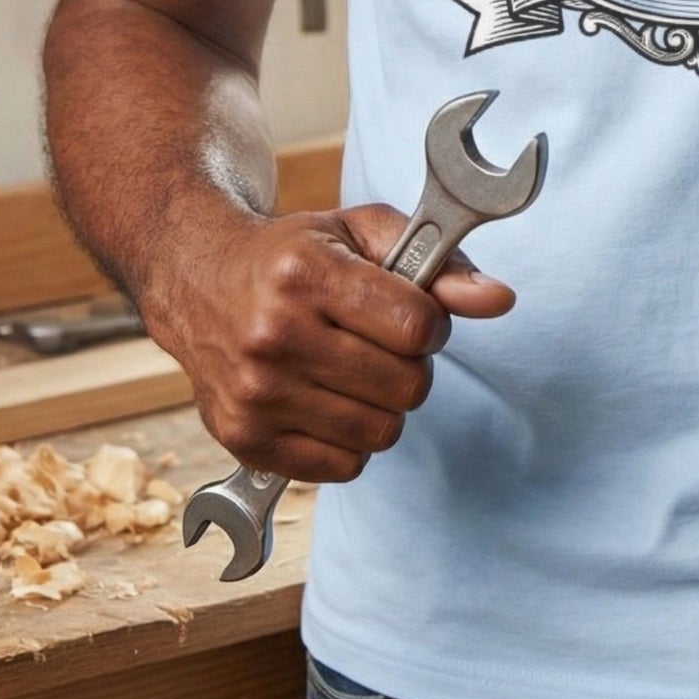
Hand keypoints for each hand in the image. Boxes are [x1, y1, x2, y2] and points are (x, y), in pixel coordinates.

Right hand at [141, 203, 515, 482]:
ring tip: (354, 370)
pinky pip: (344, 467)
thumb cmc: (294, 254)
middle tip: (381, 343)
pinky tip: (327, 400)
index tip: (412, 314)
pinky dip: (350, 440)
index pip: (418, 328)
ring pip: (381, 432)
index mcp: (305, 275)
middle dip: (410, 365)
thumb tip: (499, 299)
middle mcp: (274, 336)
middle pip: (406, 387)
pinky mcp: (245, 440)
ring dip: (383, 405)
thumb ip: (438, 263)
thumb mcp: (363, 231)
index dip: (431, 324)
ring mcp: (256, 394)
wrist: (200, 279)